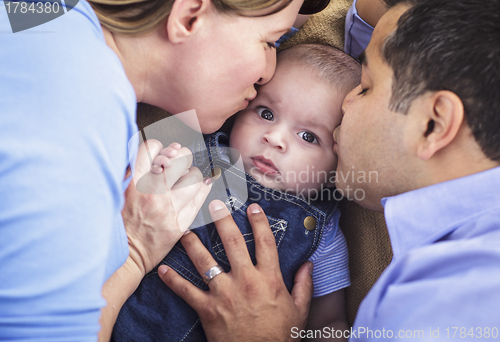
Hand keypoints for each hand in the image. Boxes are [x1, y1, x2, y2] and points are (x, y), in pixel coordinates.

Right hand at [122, 139, 211, 275]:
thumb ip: (131, 171)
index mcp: (132, 181)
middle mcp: (152, 191)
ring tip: (187, 178)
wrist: (125, 255)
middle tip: (179, 163)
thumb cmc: (119, 223)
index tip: (161, 154)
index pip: (152, 147)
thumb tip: (154, 154)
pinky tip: (201, 185)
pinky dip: (202, 187)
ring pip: (193, 175)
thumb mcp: (116, 191)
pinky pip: (200, 197)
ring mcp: (168, 207)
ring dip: (191, 174)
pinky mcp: (180, 222)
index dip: (159, 148)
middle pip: (178, 157)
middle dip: (180, 156)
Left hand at [159, 200, 313, 341]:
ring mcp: (224, 293)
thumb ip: (304, 285)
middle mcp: (245, 280)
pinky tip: (162, 269)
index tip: (253, 207)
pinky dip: (173, 280)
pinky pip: (187, 291)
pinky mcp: (207, 309)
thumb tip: (308, 264)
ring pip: (205, 261)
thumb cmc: (280, 336)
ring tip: (185, 230)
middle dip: (222, 221)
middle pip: (233, 243)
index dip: (259, 222)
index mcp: (269, 278)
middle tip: (214, 205)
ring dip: (193, 244)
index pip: (265, 242)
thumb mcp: (299, 310)